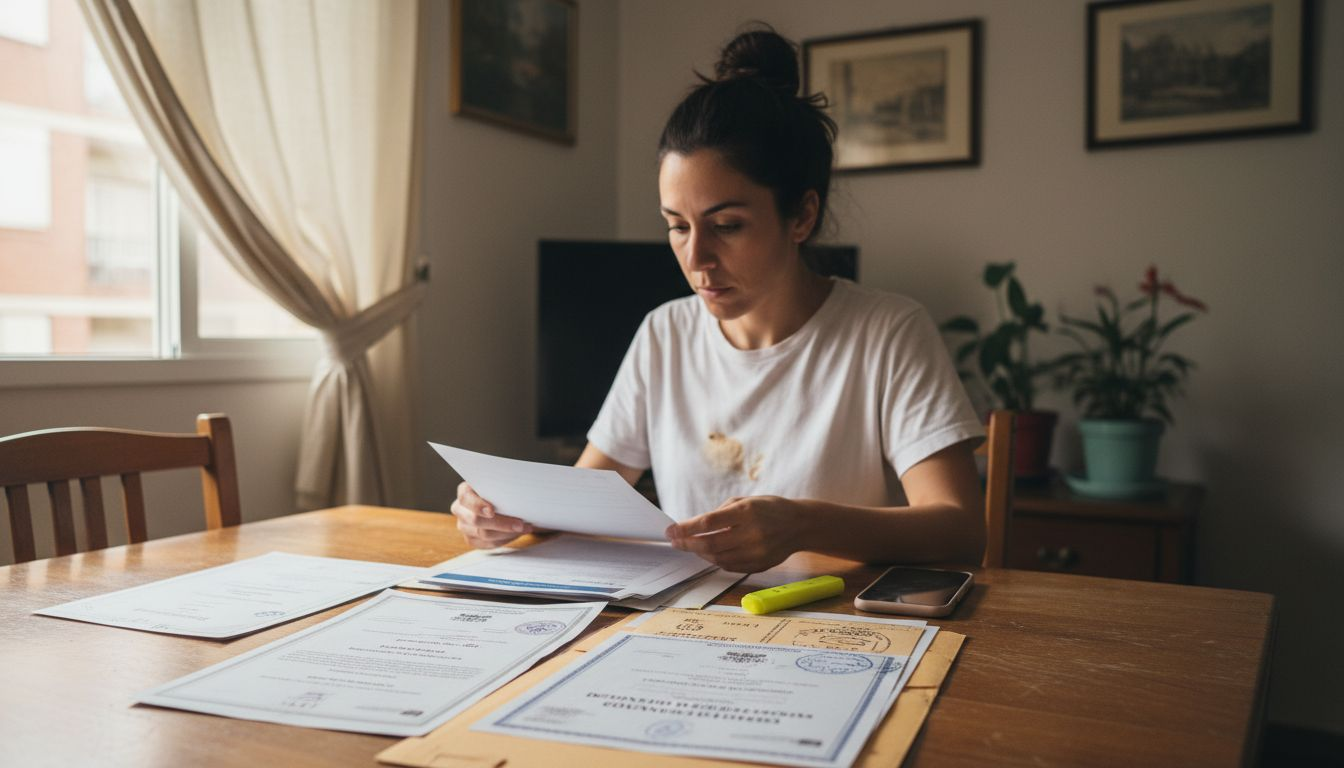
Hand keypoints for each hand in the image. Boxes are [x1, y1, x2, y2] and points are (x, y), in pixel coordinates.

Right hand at [452, 481, 532, 548]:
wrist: (501, 502)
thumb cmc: (500, 490)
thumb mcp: (499, 485)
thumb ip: (502, 487)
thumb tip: (517, 492)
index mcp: (464, 492)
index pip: (466, 497)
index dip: (477, 505)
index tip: (492, 511)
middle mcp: (460, 509)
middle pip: (476, 520)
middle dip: (501, 523)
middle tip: (520, 524)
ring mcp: (463, 525)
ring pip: (483, 534)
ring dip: (506, 532)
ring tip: (523, 528)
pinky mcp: (471, 539)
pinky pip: (487, 544)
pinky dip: (504, 539)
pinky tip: (515, 533)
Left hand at [664, 496, 806, 572]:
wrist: (800, 525)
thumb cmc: (770, 508)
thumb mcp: (746, 500)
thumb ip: (720, 513)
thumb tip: (694, 526)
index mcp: (747, 512)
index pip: (708, 522)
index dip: (686, 528)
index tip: (671, 530)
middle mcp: (752, 534)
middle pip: (710, 544)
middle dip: (687, 543)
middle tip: (674, 541)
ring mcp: (757, 552)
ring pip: (717, 558)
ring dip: (699, 552)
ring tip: (690, 545)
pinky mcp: (759, 565)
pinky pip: (729, 566)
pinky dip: (715, 560)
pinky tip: (709, 552)